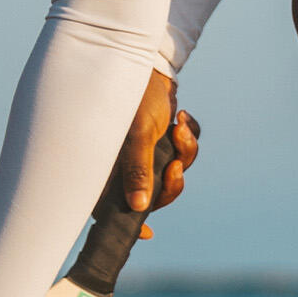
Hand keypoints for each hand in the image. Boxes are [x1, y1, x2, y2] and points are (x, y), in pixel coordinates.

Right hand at [101, 70, 201, 239]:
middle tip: (175, 166)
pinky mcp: (165, 139)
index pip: (111, 208)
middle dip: (171, 183)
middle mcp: (125, 164)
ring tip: (180, 129)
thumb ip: (138, 170)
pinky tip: (183, 118)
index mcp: (108, 168)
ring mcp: (146, 153)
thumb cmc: (134, 95)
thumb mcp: (138, 134)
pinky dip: (189, 137)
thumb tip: (139, 208)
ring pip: (174, 173)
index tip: (148, 234)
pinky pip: (185, 152)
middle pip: (155, 196)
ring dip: (184, 153)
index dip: (128, 225)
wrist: (149, 62)